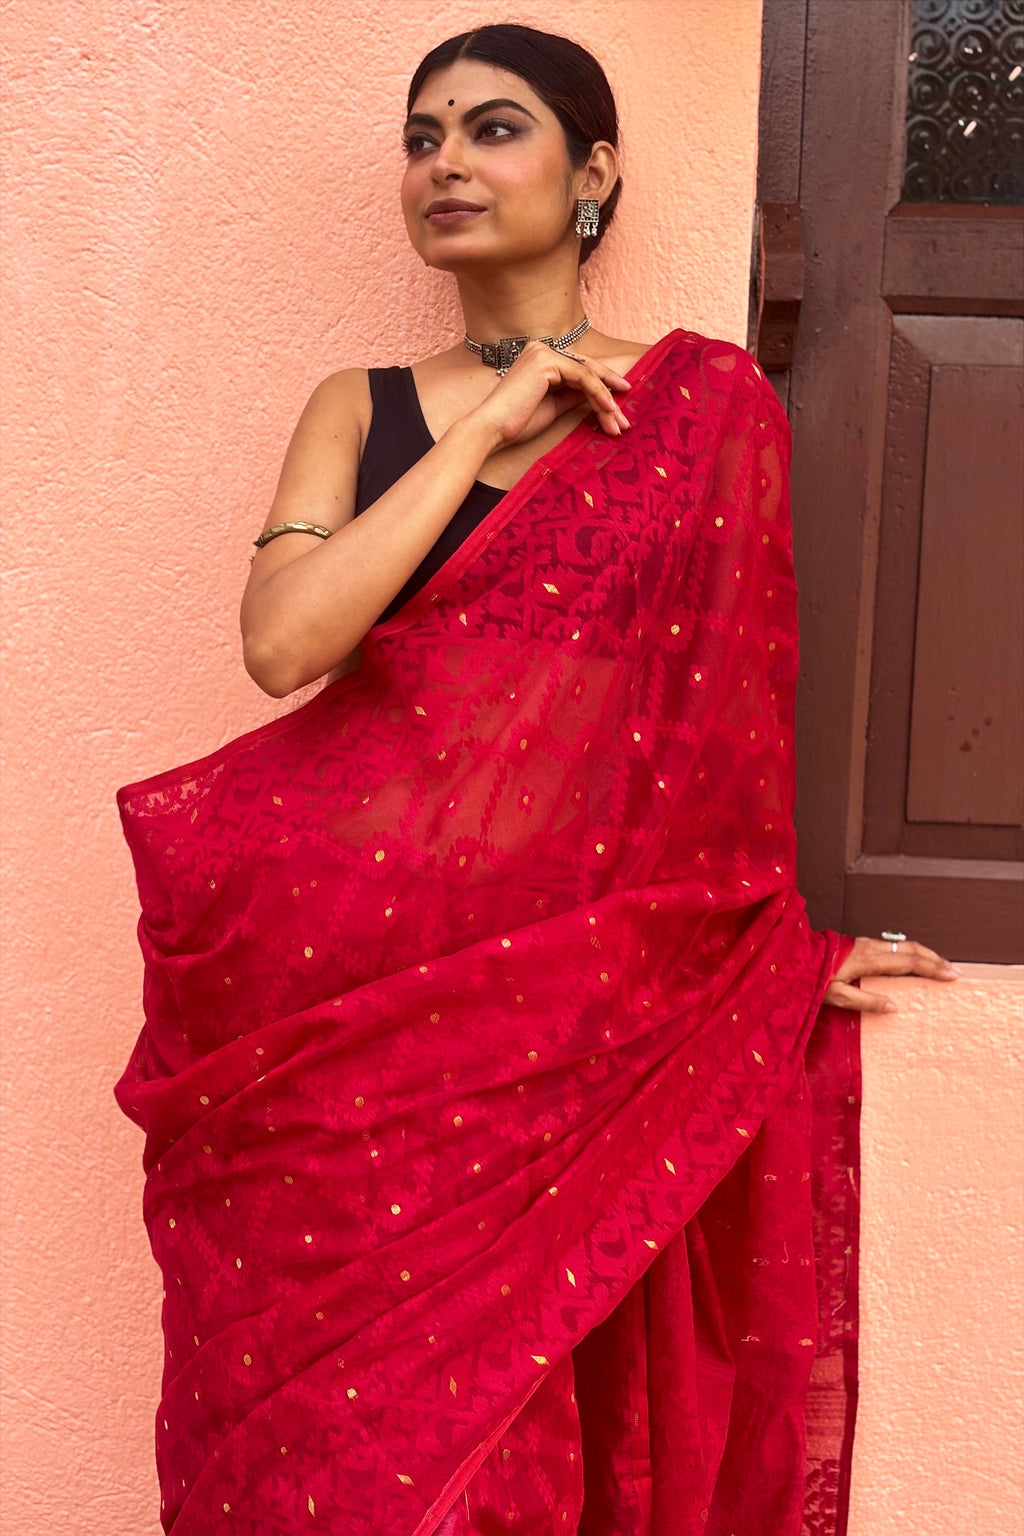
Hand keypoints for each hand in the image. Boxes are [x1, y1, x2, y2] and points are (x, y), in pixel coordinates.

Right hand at [466, 339, 631, 451]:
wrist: (492, 430)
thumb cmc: (517, 422)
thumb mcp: (553, 406)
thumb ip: (574, 395)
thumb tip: (599, 395)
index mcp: (540, 358)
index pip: (579, 369)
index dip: (602, 387)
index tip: (618, 408)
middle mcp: (542, 349)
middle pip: (587, 369)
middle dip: (609, 394)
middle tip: (625, 418)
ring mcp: (543, 352)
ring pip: (588, 374)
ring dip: (607, 399)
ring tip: (619, 422)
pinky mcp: (546, 361)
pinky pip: (582, 377)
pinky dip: (599, 393)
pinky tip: (609, 409)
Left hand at [823, 936, 961, 1013]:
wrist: (793, 955)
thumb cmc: (811, 978)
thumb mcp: (835, 995)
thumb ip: (864, 1001)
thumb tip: (894, 1007)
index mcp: (868, 959)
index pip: (909, 961)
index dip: (932, 968)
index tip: (952, 975)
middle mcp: (871, 947)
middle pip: (911, 949)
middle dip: (936, 959)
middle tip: (955, 971)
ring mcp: (866, 943)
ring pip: (903, 945)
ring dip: (925, 954)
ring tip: (941, 966)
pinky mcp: (861, 944)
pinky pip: (893, 947)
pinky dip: (911, 953)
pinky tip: (914, 962)